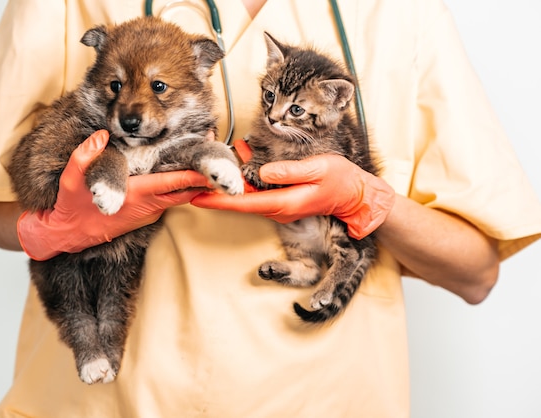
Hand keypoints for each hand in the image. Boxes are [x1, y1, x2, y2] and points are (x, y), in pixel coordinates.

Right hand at [17, 130, 208, 259]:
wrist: (70, 234)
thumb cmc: (72, 206)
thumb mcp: (71, 178)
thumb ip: (85, 155)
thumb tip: (102, 135)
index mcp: (137, 194)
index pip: (175, 183)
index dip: (197, 173)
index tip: (216, 161)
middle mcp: (149, 206)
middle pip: (187, 190)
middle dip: (204, 174)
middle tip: (219, 151)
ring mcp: (150, 212)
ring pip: (180, 196)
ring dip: (194, 180)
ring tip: (205, 156)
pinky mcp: (148, 216)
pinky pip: (171, 200)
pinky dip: (181, 187)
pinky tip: (183, 171)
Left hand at [192, 139, 394, 238]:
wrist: (357, 196)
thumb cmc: (341, 180)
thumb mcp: (317, 169)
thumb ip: (289, 171)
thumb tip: (262, 172)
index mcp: (284, 203)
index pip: (243, 203)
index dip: (218, 200)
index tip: (197, 196)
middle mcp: (279, 208)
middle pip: (241, 201)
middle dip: (218, 189)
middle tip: (196, 175)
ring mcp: (281, 206)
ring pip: (249, 194)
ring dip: (233, 178)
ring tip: (221, 156)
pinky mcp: (284, 200)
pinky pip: (259, 190)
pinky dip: (248, 175)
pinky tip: (244, 154)